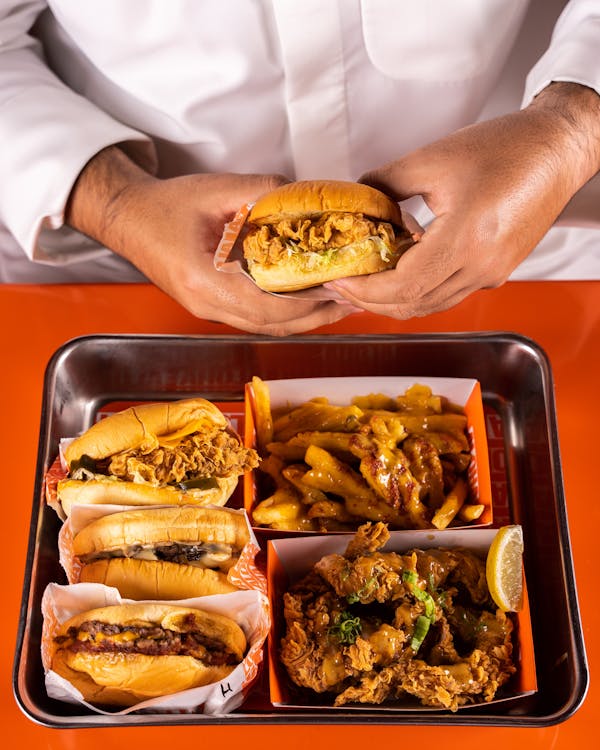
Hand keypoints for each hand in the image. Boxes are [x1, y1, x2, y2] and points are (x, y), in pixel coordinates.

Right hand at [65, 147, 355, 334]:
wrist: (127, 218)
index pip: (267, 308)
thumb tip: (307, 196)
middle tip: (352, 301)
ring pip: (265, 327)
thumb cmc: (165, 205)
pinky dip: (284, 314)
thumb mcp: (216, 189)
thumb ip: (263, 192)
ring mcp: (206, 310)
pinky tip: (305, 300)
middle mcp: (206, 305)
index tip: (339, 291)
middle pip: (271, 326)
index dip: (308, 304)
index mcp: (204, 281)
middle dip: (316, 317)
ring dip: (303, 319)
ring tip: (338, 304)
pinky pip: (254, 318)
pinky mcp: (210, 306)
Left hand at [327, 82, 599, 318]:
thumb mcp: (433, 157)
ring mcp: (491, 273)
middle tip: (341, 289)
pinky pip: (449, 293)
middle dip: (371, 302)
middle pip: (414, 304)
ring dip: (394, 301)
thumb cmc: (507, 148)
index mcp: (466, 240)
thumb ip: (386, 182)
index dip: (365, 290)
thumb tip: (357, 197)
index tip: (339, 280)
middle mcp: (481, 266)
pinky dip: (419, 291)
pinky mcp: (496, 271)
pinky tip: (399, 274)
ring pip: (432, 305)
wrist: (556, 149)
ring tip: (363, 286)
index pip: (403, 286)